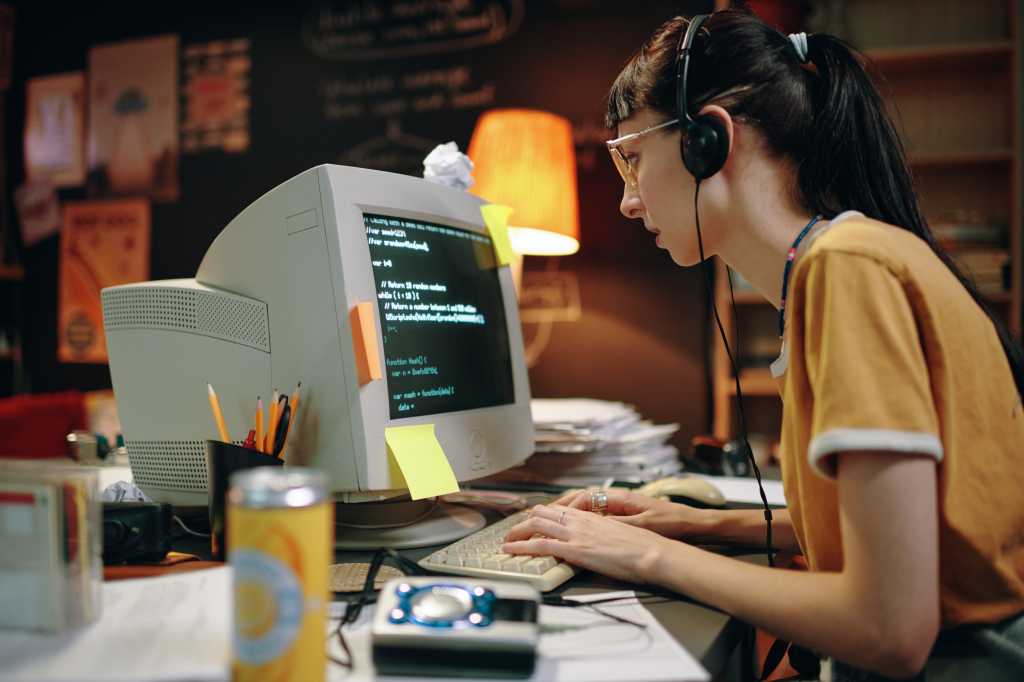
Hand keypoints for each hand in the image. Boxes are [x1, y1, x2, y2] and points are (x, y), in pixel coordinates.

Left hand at [502, 504, 669, 582]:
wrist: (652, 552)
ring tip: (505, 541)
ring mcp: (575, 533)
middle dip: (525, 522)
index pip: (559, 509)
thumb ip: (602, 533)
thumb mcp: (618, 533)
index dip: (541, 514)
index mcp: (591, 515)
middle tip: (514, 532)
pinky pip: (540, 544)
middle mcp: (580, 520)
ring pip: (536, 524)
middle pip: (543, 512)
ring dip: (517, 532)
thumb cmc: (642, 547)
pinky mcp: (574, 549)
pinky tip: (509, 551)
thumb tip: (595, 539)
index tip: (531, 521)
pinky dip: (521, 546)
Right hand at [551, 487, 707, 539]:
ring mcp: (618, 505)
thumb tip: (592, 525)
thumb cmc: (670, 522)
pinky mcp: (622, 513)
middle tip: (536, 517)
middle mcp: (615, 498)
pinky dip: (579, 517)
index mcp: (619, 497)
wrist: (691, 523)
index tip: (549, 519)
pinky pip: (594, 512)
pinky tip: (572, 525)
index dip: (564, 509)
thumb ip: (616, 524)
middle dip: (557, 508)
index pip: (583, 499)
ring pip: (584, 505)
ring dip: (565, 511)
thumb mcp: (641, 525)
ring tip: (546, 519)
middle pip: (579, 499)